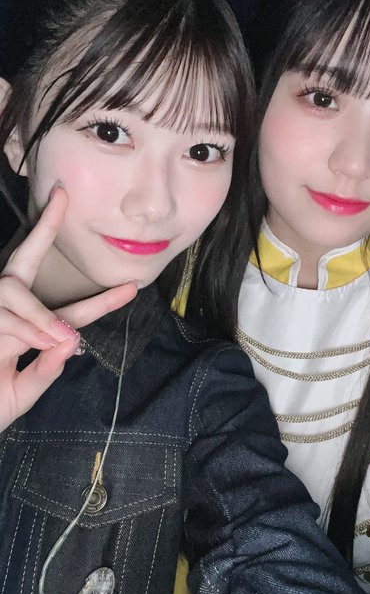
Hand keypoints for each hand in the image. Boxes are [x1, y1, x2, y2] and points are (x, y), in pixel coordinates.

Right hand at [0, 188, 136, 430]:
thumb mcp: (19, 396)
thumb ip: (44, 372)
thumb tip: (71, 341)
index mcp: (26, 334)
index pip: (67, 311)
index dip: (100, 302)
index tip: (133, 288)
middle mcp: (5, 316)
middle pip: (23, 263)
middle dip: (43, 228)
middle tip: (62, 197)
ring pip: (12, 290)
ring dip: (37, 313)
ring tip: (55, 336)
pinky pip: (1, 311)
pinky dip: (21, 324)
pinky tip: (36, 339)